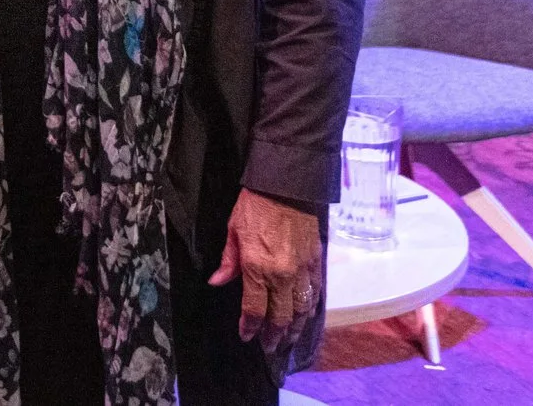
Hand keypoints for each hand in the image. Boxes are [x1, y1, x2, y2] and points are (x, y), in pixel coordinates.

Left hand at [208, 188, 323, 353]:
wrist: (285, 185)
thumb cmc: (254, 205)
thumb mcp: (233, 231)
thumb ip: (228, 262)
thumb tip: (216, 282)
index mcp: (257, 267)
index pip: (254, 309)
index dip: (250, 327)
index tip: (247, 336)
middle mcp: (282, 274)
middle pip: (280, 316)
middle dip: (274, 335)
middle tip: (270, 347)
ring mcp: (302, 269)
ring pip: (301, 310)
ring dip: (295, 328)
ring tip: (288, 339)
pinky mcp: (316, 262)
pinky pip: (315, 293)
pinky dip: (311, 308)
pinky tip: (306, 316)